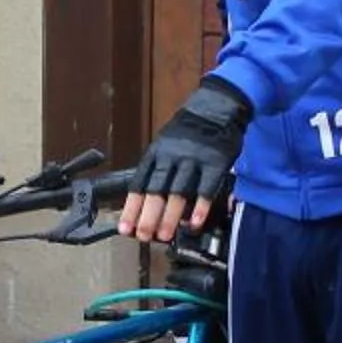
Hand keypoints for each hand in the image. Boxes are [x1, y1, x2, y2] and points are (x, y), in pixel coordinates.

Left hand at [119, 76, 251, 243]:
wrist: (216, 106)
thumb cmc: (189, 131)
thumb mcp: (165, 144)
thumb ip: (157, 170)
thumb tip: (146, 202)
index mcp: (156, 153)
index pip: (139, 184)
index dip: (131, 208)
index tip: (125, 228)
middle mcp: (172, 157)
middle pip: (157, 189)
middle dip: (148, 215)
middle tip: (143, 236)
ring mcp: (194, 159)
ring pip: (179, 191)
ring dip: (170, 216)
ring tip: (164, 235)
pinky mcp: (215, 162)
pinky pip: (206, 187)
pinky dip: (200, 206)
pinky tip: (194, 223)